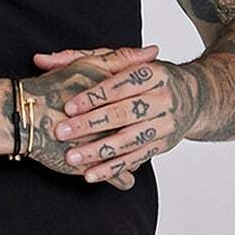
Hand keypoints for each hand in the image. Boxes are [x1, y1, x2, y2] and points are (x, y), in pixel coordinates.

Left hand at [31, 44, 197, 183]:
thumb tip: (41, 59)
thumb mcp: (119, 62)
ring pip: (129, 140)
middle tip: (62, 131)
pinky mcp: (163, 145)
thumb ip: (79, 58)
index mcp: (153, 72)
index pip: (120, 85)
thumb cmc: (144, 77)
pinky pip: (135, 158)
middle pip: (124, 113)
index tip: (68, 107)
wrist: (194, 97)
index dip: (94, 96)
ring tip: (72, 157)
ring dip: (99, 151)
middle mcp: (162, 98)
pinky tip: (90, 175)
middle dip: (91, 124)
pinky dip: (112, 168)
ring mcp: (165, 124)